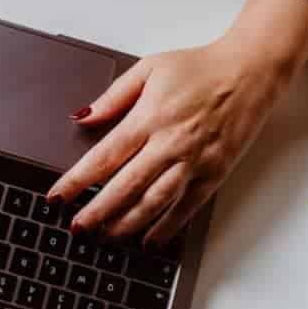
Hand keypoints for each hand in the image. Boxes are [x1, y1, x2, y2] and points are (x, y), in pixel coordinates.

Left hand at [47, 0, 307, 246]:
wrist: (250, 72)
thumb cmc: (199, 68)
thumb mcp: (149, 69)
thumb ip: (113, 96)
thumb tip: (82, 118)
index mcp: (150, 116)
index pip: (105, 155)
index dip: (78, 180)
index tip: (57, 196)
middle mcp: (170, 143)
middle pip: (125, 186)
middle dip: (97, 211)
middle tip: (76, 227)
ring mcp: (193, 161)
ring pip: (154, 202)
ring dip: (126, 224)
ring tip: (106, 237)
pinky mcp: (213, 173)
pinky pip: (186, 208)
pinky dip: (166, 227)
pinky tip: (148, 240)